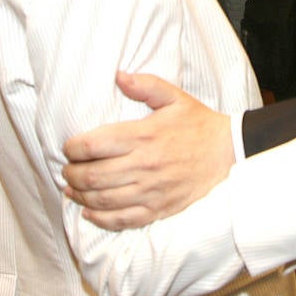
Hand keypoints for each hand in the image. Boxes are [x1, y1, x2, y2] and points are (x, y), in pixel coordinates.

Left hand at [62, 71, 232, 229]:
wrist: (229, 154)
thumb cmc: (199, 124)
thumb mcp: (175, 97)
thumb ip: (145, 85)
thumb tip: (118, 75)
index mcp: (143, 135)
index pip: (94, 145)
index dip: (73, 148)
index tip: (69, 148)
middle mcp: (144, 164)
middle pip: (92, 175)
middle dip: (71, 173)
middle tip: (66, 170)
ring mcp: (151, 190)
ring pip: (102, 199)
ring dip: (80, 195)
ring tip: (72, 189)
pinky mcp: (158, 209)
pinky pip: (122, 219)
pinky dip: (101, 218)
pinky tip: (89, 212)